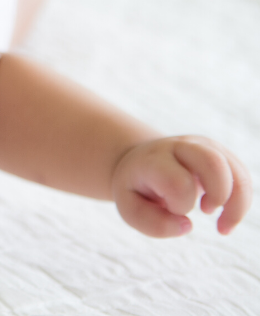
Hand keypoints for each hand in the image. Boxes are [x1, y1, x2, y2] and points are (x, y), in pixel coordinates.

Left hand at [112, 136, 251, 236]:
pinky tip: (226, 216)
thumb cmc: (138, 188)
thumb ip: (153, 223)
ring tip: (222, 225)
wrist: (140, 160)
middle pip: (213, 163)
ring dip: (238, 204)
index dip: (180, 205)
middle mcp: (180, 147)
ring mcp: (203, 147)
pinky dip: (242, 201)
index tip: (171, 209)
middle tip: (205, 211)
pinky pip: (243, 176)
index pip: (178, 182)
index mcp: (154, 160)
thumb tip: (186, 225)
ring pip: (236, 170)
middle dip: (219, 196)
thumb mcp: (130, 208)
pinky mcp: (220, 153)